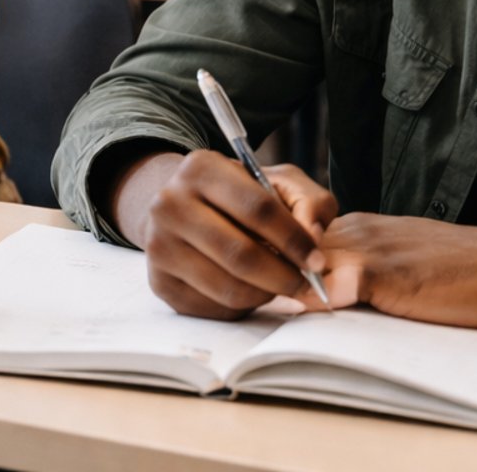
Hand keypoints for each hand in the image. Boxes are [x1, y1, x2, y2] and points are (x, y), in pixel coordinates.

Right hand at [115, 149, 337, 319]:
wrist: (182, 209)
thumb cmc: (240, 196)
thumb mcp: (277, 181)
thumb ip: (309, 201)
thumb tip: (313, 236)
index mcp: (201, 168)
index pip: (257, 208)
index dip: (294, 239)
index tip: (317, 261)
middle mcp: (170, 204)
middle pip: (240, 254)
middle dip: (283, 276)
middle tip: (304, 284)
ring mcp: (159, 245)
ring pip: (227, 287)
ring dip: (265, 294)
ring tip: (279, 284)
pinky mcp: (159, 282)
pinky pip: (212, 308)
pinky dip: (242, 307)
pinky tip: (250, 289)